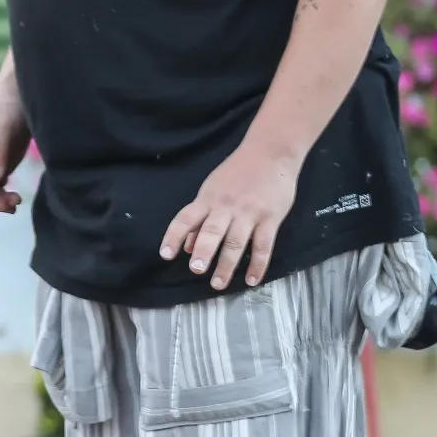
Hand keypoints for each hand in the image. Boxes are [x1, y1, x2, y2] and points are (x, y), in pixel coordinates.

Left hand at [160, 142, 301, 290]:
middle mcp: (226, 207)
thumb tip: (185, 246)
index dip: (174, 236)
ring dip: (227, 264)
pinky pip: (263, 245)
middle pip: (212, 230)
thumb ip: (199, 217)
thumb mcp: (212, 189)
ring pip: (236, 241)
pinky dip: (258, 264)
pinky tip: (251, 280)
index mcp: (208, 199)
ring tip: (218, 284)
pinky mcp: (270, 218)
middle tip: (196, 269)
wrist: (271, 152)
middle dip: (204, 251)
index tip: (165, 255)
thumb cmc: (238, 172)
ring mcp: (249, 213)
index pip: (186, 218)